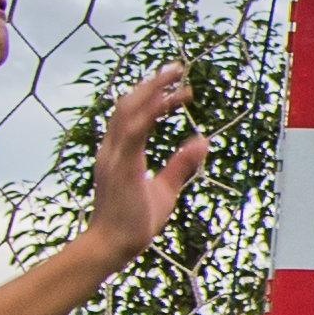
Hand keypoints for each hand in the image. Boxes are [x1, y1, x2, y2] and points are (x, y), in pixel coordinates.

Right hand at [86, 62, 211, 265]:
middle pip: (128, 104)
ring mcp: (114, 156)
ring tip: (174, 74)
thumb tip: (202, 141)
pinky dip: (151, 111)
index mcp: (119, 153)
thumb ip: (181, 165)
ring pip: (129, 110)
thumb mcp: (165, 190)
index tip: (176, 87)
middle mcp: (112, 149)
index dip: (152, 96)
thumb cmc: (133, 223)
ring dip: (152, 89)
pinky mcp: (122, 166)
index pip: (132, 114)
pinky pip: (135, 131)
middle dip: (151, 83)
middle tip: (175, 66)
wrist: (112, 248)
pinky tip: (168, 100)